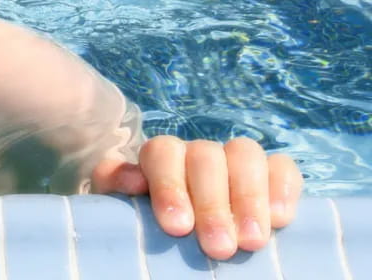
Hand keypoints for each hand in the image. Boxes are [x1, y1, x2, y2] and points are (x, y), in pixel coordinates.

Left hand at [91, 135, 302, 259]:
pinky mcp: (271, 175)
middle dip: (213, 204)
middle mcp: (198, 152)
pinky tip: (281, 219)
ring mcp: (235, 160)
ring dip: (249, 198)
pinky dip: (283, 189)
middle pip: (206, 157)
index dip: (169, 186)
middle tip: (218, 248)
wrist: (174, 228)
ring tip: (251, 241)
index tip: (177, 227)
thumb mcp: (120, 204)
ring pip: (245, 154)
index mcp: (160, 156)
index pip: (162, 153)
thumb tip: (133, 180)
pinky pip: (282, 167)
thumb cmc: (146, 220)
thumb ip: (116, 185)